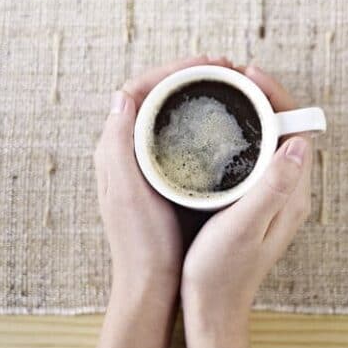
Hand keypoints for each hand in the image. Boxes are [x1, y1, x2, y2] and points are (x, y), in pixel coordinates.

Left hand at [94, 55, 233, 291]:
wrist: (151, 284)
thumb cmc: (140, 243)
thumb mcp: (125, 193)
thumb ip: (118, 146)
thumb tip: (122, 95)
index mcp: (116, 148)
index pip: (141, 89)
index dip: (174, 70)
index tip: (209, 64)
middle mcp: (130, 149)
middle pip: (160, 95)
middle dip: (191, 75)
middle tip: (227, 69)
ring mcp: (150, 161)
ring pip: (173, 112)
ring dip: (200, 93)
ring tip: (231, 85)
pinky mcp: (168, 174)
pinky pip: (184, 133)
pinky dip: (204, 118)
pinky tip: (227, 120)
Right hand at [181, 65, 312, 347]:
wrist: (213, 306)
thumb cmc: (223, 271)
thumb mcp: (245, 226)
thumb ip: (273, 186)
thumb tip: (298, 142)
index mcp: (293, 192)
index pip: (299, 127)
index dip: (277, 94)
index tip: (248, 76)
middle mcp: (290, 189)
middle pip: (287, 127)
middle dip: (266, 95)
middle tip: (233, 77)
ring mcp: (275, 193)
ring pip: (272, 137)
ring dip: (255, 111)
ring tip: (226, 92)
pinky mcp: (258, 198)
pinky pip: (258, 152)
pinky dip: (244, 131)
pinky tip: (220, 128)